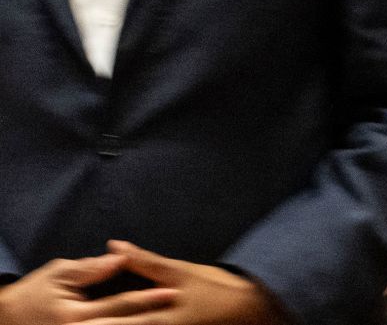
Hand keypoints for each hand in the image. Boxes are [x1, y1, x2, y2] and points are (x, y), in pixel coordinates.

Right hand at [0, 255, 174, 324]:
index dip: (148, 298)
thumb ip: (91, 269)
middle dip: (153, 319)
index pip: (119, 305)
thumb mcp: (58, 274)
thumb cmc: (32, 294)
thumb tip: (120, 258)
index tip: (173, 291)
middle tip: (178, 310)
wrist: (6, 320)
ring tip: (166, 320)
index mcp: (75, 317)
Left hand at [81, 241, 285, 324]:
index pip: (118, 315)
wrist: (245, 309)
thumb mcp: (179, 271)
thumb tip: (113, 246)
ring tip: (92, 323)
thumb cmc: (212, 287)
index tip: (73, 318)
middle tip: (75, 323)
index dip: (93, 318)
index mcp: (158, 311)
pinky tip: (118, 324)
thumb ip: (144, 261)